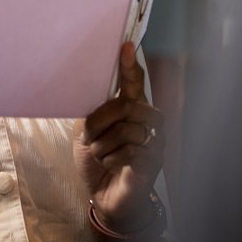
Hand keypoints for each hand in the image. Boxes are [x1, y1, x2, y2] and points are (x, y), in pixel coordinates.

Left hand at [73, 42, 164, 231]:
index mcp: (130, 107)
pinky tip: (112, 165)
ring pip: (126, 130)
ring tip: (102, 156)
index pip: (133, 81)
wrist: (103, 195)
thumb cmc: (97, 160)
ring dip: (103, 147)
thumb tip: (98, 95)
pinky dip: (112, 160)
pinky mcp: (154, 160)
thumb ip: (94, 113)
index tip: (125, 46)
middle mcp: (146, 119)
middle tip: (89, 138)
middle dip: (100, 122)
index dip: (129, 65)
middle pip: (126, 104)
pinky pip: (129, 151)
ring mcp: (153, 139)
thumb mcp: (86, 133)